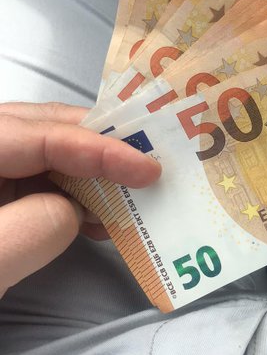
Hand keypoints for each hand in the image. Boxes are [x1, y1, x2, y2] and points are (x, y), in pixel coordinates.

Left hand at [0, 102, 160, 297]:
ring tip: (129, 196)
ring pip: (37, 155)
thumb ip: (39, 226)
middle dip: (97, 146)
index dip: (101, 149)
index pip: (38, 134)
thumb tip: (74, 208)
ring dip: (86, 174)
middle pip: (37, 128)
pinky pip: (28, 183)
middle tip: (147, 163)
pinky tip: (94, 217)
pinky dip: (66, 197)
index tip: (150, 169)